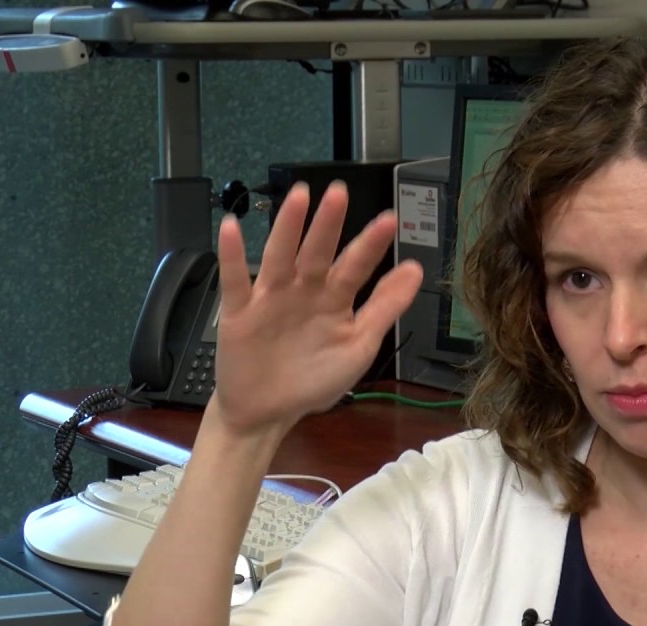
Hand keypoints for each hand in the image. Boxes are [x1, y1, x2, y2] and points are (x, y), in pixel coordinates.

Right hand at [210, 182, 422, 436]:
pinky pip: (236, 281)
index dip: (371, 245)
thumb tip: (415, 271)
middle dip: (328, 224)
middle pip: (317, 252)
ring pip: (280, 256)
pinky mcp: (240, 312)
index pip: (356, 266)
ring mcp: (271, 297)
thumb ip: (385, 307)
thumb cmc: (314, 378)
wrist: (268, 412)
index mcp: (334, 298)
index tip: (389, 220)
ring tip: (298, 198)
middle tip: (339, 193)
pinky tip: (231, 228)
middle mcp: (303, 290)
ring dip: (288, 227)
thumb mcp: (359, 346)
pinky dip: (232, 255)